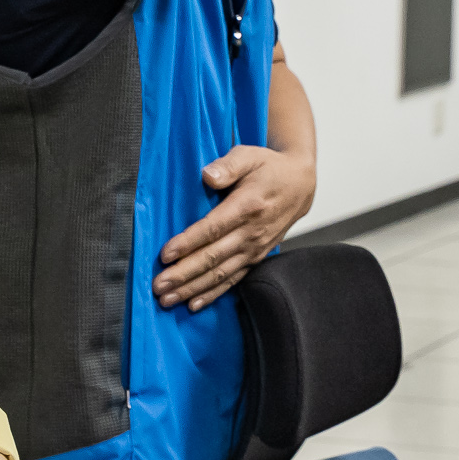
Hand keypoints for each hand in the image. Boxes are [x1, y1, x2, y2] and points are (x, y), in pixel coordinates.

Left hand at [155, 145, 316, 310]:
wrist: (300, 186)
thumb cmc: (270, 169)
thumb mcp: (250, 155)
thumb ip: (228, 165)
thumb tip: (208, 176)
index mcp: (247, 206)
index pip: (213, 228)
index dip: (188, 243)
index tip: (166, 254)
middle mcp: (252, 232)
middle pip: (213, 257)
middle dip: (183, 274)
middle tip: (158, 286)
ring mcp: (255, 248)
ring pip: (220, 274)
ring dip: (193, 288)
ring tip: (168, 299)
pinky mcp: (256, 258)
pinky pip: (233, 280)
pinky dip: (213, 294)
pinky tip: (194, 304)